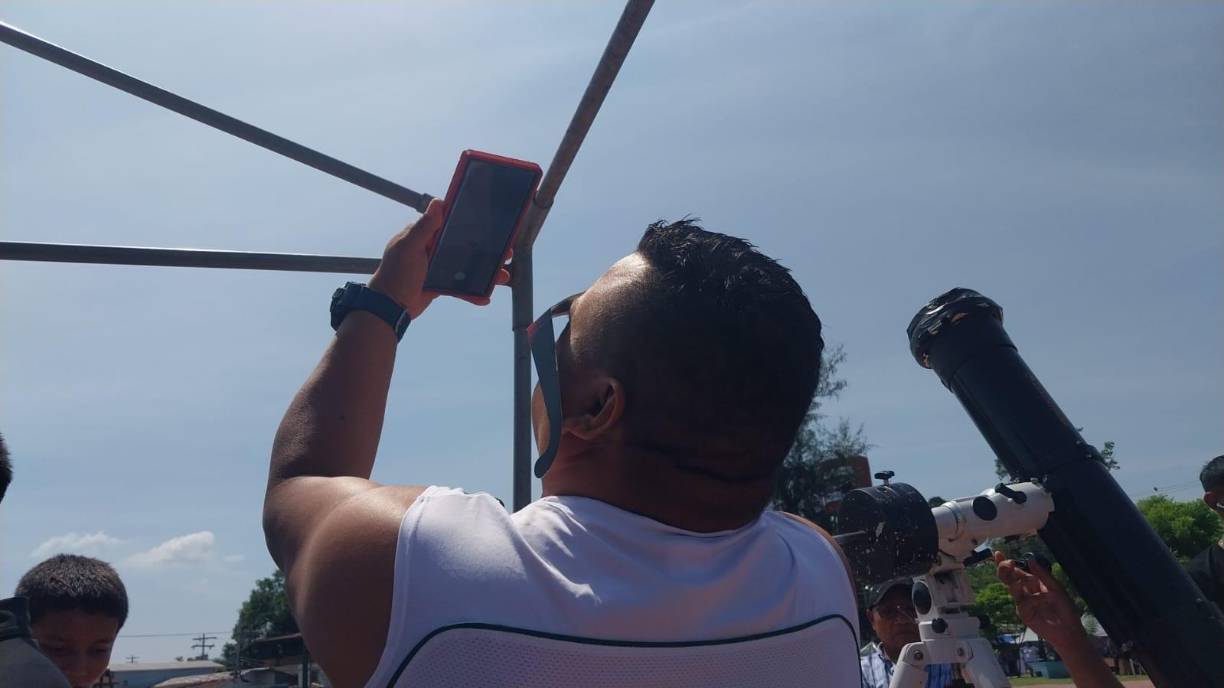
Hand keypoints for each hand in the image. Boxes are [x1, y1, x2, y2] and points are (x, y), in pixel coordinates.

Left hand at [367, 199, 511, 318]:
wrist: (389, 307)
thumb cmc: (395, 274)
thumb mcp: (409, 247)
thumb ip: (424, 227)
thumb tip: (438, 202)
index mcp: (424, 236)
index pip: (450, 223)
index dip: (471, 222)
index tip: (491, 223)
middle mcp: (432, 249)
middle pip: (465, 245)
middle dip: (486, 249)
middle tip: (506, 251)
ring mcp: (438, 267)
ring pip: (467, 266)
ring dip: (485, 271)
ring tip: (503, 275)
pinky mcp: (440, 284)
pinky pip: (461, 286)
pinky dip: (473, 292)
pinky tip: (485, 297)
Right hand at [993, 551, 1085, 650]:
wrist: (1069, 629)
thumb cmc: (1064, 609)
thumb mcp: (1056, 587)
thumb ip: (1042, 574)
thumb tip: (1029, 559)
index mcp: (1032, 584)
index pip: (1016, 572)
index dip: (1005, 563)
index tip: (997, 553)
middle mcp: (1025, 592)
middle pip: (1008, 579)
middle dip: (1005, 570)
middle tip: (1009, 564)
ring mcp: (1023, 603)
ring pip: (1012, 589)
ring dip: (1018, 583)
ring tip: (1029, 581)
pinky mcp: (1024, 615)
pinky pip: (1023, 604)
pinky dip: (1032, 600)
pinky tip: (1042, 601)